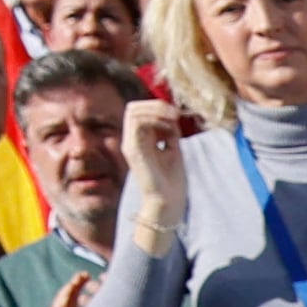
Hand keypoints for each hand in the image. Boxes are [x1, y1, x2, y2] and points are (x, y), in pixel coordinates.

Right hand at [119, 100, 189, 221]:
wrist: (167, 201)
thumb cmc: (171, 180)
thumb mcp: (172, 149)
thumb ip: (169, 133)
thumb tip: (171, 116)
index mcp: (139, 140)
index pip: (139, 112)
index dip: (156, 107)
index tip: (176, 115)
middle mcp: (131, 141)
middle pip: (133, 108)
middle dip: (155, 105)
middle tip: (175, 114)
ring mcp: (129, 145)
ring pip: (133, 112)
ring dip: (156, 111)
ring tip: (173, 119)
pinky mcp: (133, 150)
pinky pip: (137, 124)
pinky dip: (154, 120)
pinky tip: (168, 129)